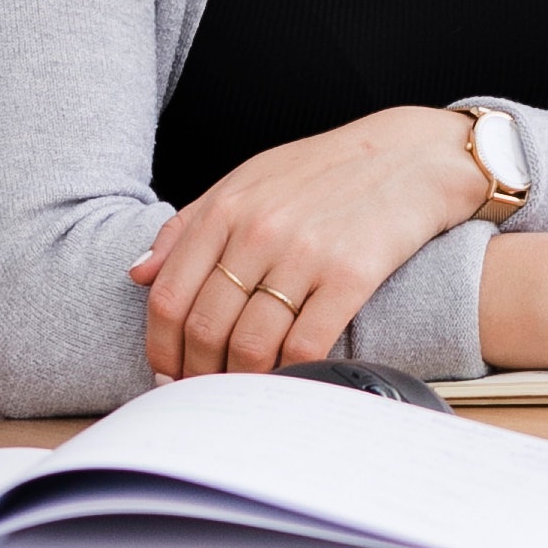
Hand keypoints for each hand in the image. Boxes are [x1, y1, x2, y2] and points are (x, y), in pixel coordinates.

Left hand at [130, 106, 496, 377]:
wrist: (408, 156)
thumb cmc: (325, 171)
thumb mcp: (247, 181)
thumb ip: (189, 226)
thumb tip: (138, 273)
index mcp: (226, 209)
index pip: (169, 296)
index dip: (161, 346)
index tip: (168, 370)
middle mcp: (259, 231)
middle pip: (205, 328)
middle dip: (197, 372)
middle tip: (203, 391)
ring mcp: (305, 254)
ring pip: (251, 344)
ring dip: (241, 380)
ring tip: (243, 390)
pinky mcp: (351, 275)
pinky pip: (306, 344)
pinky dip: (291, 372)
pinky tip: (289, 376)